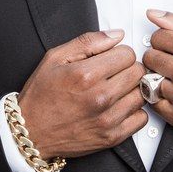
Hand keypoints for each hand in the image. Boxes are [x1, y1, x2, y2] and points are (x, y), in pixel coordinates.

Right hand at [17, 30, 146, 159]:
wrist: (31, 132)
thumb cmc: (41, 95)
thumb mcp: (56, 57)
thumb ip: (88, 41)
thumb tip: (116, 35)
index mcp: (87, 74)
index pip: (127, 53)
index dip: (119, 53)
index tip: (111, 58)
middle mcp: (100, 97)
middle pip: (137, 72)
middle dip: (127, 68)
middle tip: (114, 72)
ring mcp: (107, 119)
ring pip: (141, 93)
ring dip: (131, 89)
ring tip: (115, 89)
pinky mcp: (111, 137)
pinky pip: (141, 118)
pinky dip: (134, 111)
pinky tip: (119, 106)